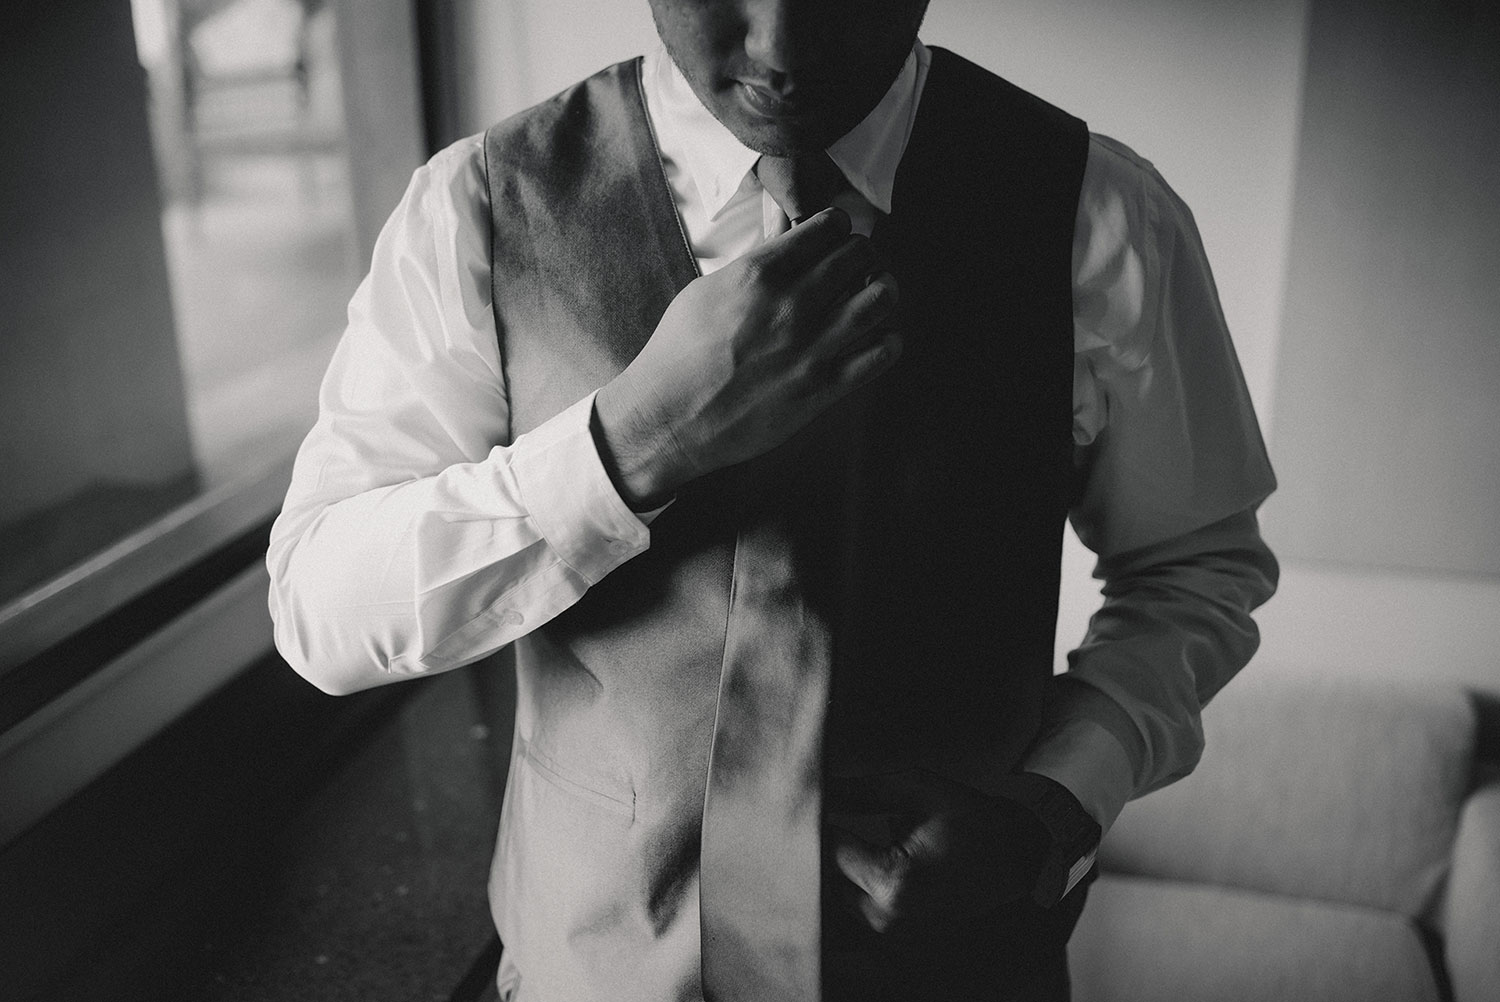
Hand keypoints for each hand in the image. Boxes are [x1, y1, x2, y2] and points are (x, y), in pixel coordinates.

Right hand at [593, 207, 900, 508]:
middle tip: (854, 265)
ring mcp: (811, 348)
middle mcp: (791, 306)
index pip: (829, 226)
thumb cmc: (680, 353)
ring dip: (882, 289)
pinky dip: (887, 340)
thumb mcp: (707, 290)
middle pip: (860, 254)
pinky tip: (873, 339)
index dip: (837, 226)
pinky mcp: (823, 388)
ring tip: (870, 295)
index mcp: (759, 274)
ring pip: (881, 297)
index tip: (833, 238)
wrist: (670, 418)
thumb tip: (788, 236)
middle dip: (862, 253)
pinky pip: (882, 353)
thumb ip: (754, 263)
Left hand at [826, 769, 1050, 936]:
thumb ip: (860, 790)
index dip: (819, 819)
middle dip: (826, 844)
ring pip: (836, 893)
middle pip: (826, 877)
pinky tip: (871, 855)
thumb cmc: (973, 820)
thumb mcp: (917, 789)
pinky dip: (854, 882)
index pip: (828, 849)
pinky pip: (854, 906)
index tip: (817, 799)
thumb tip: (819, 786)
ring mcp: (892, 932)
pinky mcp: (895, 935)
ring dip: (839, 865)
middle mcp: (888, 916)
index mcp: (894, 882)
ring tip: (858, 833)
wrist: (1017, 855)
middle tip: (831, 812)